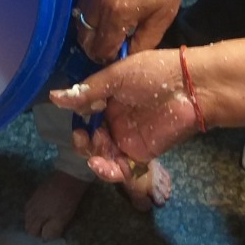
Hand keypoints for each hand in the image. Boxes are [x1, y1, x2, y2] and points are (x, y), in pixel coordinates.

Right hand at [51, 37, 244, 179]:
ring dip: (94, 157)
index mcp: (110, 97)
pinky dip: (108, 170)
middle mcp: (117, 118)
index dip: (78, 119)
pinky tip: (101, 166)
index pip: (85, 113)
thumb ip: (87, 91)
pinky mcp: (141, 153)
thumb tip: (53, 97)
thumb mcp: (117, 77)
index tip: (78, 118)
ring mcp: (128, 137)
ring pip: (103, 155)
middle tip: (85, 137)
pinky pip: (120, 167)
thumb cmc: (155, 73)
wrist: (191, 88)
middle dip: (83, 142)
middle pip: (91, 138)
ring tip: (94, 155)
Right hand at [74, 0, 190, 61]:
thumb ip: (142, 44)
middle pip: (84, 37)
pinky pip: (81, 1)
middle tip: (111, 45)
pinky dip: (90, 11)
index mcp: (118, 11)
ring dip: (91, 29)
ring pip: (79, 20)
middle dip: (96, 46)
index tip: (118, 55)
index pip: (100, 48)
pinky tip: (106, 10)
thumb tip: (125, 58)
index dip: (108, 58)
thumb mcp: (163, 18)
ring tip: (108, 29)